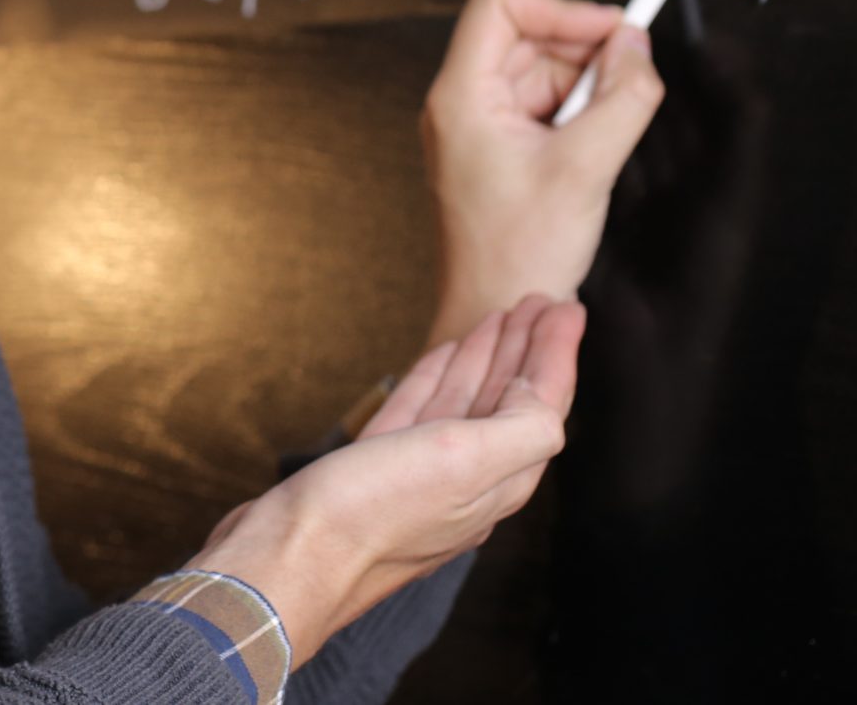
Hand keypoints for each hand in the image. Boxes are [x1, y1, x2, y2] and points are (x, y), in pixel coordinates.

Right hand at [186, 297, 584, 666]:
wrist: (288, 554)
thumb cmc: (371, 512)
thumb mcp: (463, 462)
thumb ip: (521, 431)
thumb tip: (547, 404)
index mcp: (498, 482)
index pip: (542, 406)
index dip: (556, 354)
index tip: (567, 307)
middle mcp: (468, 482)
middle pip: (509, 402)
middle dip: (526, 350)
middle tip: (539, 301)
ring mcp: (419, 477)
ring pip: (465, 404)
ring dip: (486, 358)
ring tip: (498, 317)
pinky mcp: (375, 470)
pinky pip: (419, 412)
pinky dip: (437, 378)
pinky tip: (443, 354)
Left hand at [420, 0, 664, 349]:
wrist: (494, 311)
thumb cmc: (520, 253)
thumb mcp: (587, 168)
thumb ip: (622, 98)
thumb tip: (638, 45)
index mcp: (462, 95)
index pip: (499, 2)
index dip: (560, 6)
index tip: (613, 32)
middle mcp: (462, 100)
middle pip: (526, 32)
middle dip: (583, 50)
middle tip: (630, 81)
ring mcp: (478, 122)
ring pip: (540, 67)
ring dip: (585, 84)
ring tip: (608, 129)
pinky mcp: (498, 144)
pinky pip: (541, 102)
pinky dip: (576, 111)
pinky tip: (594, 146)